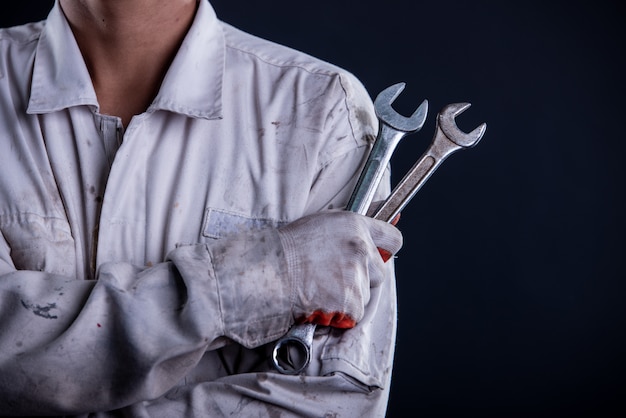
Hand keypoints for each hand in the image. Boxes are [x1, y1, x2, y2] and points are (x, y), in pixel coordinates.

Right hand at [277, 211, 402, 327]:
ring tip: (320, 287)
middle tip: (335, 277)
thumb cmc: (288, 247)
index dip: (386, 250)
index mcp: (355, 226)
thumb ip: (353, 227)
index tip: (378, 256)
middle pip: (380, 273)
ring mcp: (356, 276)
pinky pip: (354, 314)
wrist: (269, 271)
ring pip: (365, 295)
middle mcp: (360, 249)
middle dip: (363, 279)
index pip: (393, 239)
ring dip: (348, 297)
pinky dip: (340, 313)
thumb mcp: (323, 223)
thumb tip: (393, 213)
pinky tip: (320, 300)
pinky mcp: (350, 301)